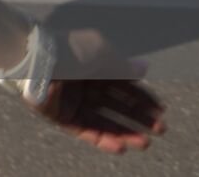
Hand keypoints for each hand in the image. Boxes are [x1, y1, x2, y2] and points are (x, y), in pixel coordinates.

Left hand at [31, 29, 163, 152]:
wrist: (37, 58)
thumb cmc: (71, 51)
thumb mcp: (103, 53)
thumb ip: (123, 66)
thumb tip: (144, 68)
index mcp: (95, 67)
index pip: (125, 86)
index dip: (143, 98)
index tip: (161, 110)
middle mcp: (85, 84)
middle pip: (117, 106)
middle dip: (139, 118)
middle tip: (160, 130)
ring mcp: (72, 101)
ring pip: (103, 121)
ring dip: (125, 133)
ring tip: (145, 143)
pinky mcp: (59, 115)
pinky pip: (84, 130)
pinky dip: (103, 139)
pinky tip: (121, 147)